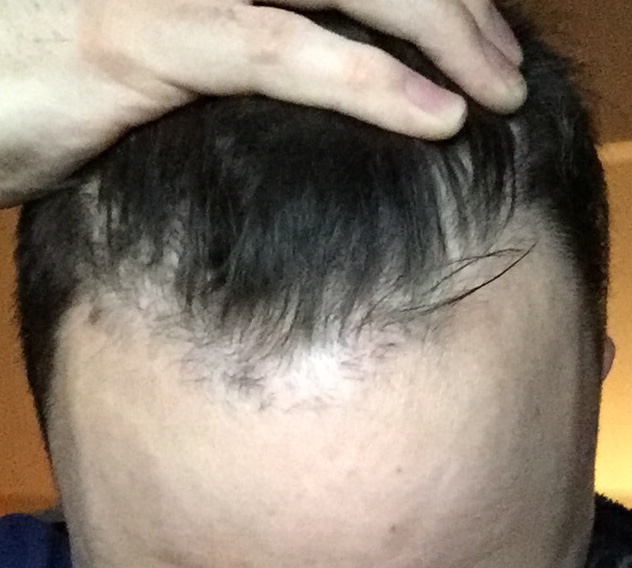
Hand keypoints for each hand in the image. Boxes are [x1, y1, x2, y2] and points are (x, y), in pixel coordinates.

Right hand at [0, 0, 525, 207]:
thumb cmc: (44, 91)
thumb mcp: (156, 76)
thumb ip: (232, 72)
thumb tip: (304, 103)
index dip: (427, 1)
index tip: (474, 51)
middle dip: (454, 10)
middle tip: (506, 72)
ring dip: (439, 39)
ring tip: (498, 93)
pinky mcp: (140, 38)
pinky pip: (279, 52)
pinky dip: (367, 83)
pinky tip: (436, 117)